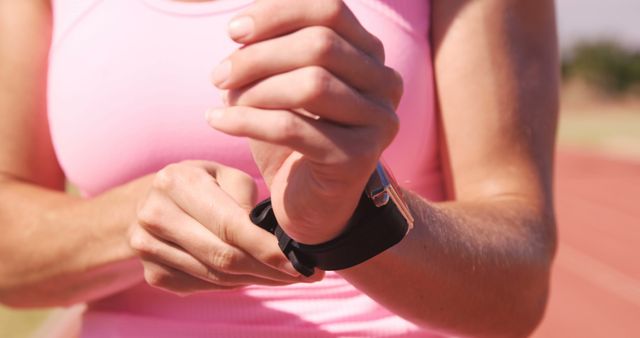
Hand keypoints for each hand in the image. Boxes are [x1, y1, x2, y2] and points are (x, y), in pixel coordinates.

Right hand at [129, 161, 319, 295]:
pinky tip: (253, 275)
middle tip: (303, 275)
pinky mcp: (151, 274)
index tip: (300, 262)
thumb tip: (273, 240)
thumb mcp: (226, 176)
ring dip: (256, 280)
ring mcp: (147, 247)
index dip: (268, 248)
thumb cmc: (203, 184)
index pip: (230, 225)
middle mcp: (155, 214)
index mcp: (177, 182)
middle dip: (269, 270)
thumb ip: (247, 201)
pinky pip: (203, 287)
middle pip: (224, 256)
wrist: (151, 201)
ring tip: (285, 276)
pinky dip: (233, 284)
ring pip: (216, 276)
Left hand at [207, 0, 401, 243]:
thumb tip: (242, 28)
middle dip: (259, 55)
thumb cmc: (293, 137)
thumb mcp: (281, 84)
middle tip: (219, 74)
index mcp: (370, 55)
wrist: (313, 203)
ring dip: (255, 89)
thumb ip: (272, 50)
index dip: (278, 12)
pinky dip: (246, 120)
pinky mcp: (359, 158)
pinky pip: (294, 128)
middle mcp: (385, 83)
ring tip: (223, 98)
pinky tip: (217, 120)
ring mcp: (379, 121)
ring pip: (312, 84)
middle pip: (321, 44)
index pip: (331, 10)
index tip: (233, 31)